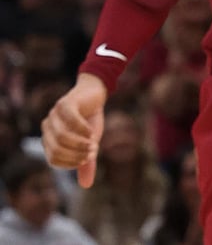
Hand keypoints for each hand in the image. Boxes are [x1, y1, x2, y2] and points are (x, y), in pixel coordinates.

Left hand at [41, 73, 106, 187]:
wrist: (95, 94)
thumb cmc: (90, 120)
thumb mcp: (90, 143)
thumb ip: (86, 162)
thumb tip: (86, 185)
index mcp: (49, 139)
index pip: (54, 160)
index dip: (71, 163)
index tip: (87, 159)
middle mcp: (47, 127)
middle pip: (57, 150)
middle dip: (77, 154)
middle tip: (92, 152)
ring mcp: (54, 115)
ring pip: (62, 137)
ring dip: (80, 144)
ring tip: (93, 143)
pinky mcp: (65, 103)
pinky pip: (71, 121)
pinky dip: (83, 130)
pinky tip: (92, 133)